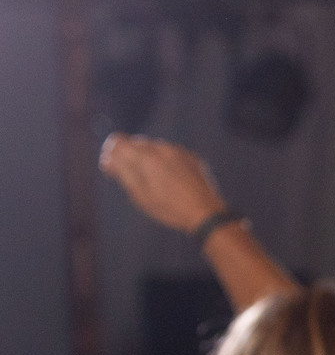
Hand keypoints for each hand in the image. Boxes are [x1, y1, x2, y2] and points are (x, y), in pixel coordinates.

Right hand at [100, 134, 230, 233]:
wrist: (207, 214)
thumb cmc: (170, 208)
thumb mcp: (140, 194)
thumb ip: (122, 172)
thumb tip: (108, 158)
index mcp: (145, 157)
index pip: (117, 140)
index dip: (110, 153)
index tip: (111, 168)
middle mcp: (161, 148)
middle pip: (134, 143)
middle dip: (128, 157)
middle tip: (131, 178)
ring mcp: (178, 151)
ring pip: (153, 147)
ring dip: (147, 159)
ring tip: (154, 182)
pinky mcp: (191, 156)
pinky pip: (170, 153)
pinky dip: (164, 162)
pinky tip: (170, 180)